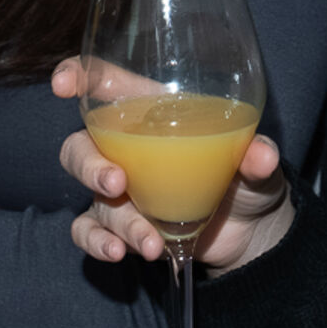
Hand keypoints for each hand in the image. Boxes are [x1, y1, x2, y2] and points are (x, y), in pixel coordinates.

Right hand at [51, 57, 293, 274]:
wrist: (249, 231)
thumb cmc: (245, 176)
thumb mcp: (256, 163)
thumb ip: (257, 156)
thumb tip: (263, 157)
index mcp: (153, 112)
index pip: (105, 83)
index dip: (78, 75)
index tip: (62, 84)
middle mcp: (127, 148)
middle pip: (80, 146)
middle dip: (89, 165)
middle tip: (117, 183)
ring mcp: (120, 190)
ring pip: (91, 196)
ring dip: (117, 220)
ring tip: (149, 242)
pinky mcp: (121, 224)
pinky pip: (88, 230)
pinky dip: (97, 242)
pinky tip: (118, 252)